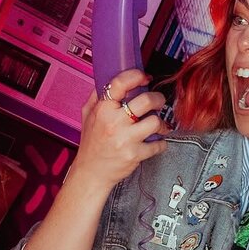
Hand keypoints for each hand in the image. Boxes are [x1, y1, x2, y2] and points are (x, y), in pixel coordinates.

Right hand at [71, 68, 169, 197]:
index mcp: (102, 110)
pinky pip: (158, 144)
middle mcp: (114, 123)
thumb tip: (108, 78)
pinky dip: (161, 143)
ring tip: (158, 125)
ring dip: (161, 123)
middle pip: (146, 101)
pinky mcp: (135, 155)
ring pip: (155, 121)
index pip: (121, 84)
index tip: (144, 77)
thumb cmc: (91, 144)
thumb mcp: (87, 116)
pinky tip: (156, 142)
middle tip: (159, 102)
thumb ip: (97, 97)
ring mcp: (125, 140)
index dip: (136, 76)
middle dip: (157, 99)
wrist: (91, 173)